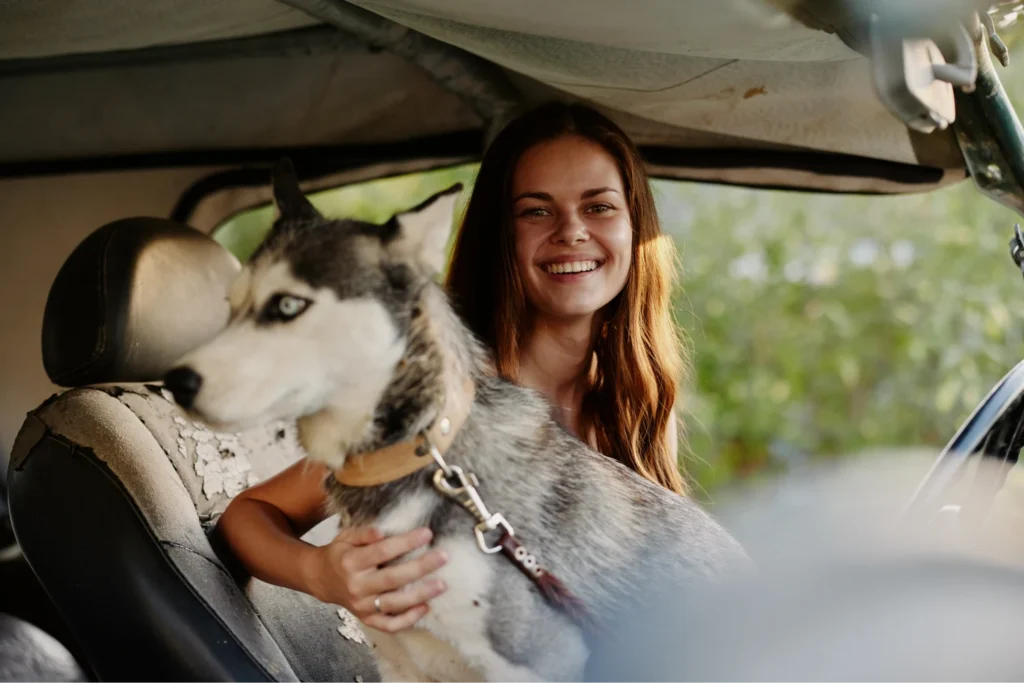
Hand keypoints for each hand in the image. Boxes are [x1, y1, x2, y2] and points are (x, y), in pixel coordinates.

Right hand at [302, 526, 448, 632]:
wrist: (321, 579)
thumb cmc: (340, 553)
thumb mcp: (346, 536)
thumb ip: (364, 533)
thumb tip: (382, 531)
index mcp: (351, 562)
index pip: (382, 552)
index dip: (406, 542)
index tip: (427, 533)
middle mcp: (357, 586)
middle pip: (392, 579)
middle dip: (420, 568)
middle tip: (443, 557)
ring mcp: (362, 606)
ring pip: (394, 604)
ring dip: (420, 595)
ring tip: (441, 584)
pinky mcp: (366, 619)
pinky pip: (389, 625)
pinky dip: (408, 620)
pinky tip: (425, 607)